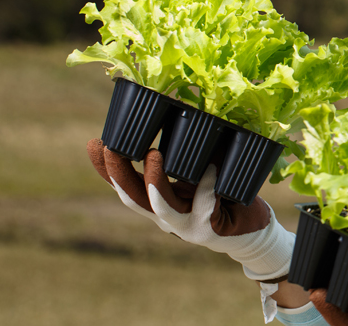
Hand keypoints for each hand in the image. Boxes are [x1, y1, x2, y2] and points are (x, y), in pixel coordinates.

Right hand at [86, 138, 294, 280]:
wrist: (254, 234)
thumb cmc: (226, 197)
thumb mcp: (200, 176)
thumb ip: (187, 158)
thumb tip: (182, 112)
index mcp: (158, 201)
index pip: (125, 185)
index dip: (105, 168)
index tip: (94, 143)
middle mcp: (166, 217)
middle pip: (133, 198)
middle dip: (118, 172)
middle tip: (111, 146)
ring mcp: (186, 226)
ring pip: (162, 207)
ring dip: (154, 181)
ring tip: (153, 154)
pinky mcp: (209, 230)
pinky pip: (204, 206)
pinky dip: (205, 187)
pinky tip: (210, 169)